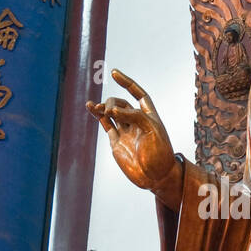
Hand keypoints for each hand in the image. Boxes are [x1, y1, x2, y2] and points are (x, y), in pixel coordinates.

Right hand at [87, 70, 180, 205]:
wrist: (157, 177)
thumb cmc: (160, 153)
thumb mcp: (152, 130)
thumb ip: (133, 116)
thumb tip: (111, 110)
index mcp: (149, 116)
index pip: (138, 94)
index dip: (127, 83)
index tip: (115, 73)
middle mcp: (136, 122)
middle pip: (121, 103)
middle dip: (113, 103)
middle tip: (110, 111)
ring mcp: (125, 131)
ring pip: (111, 113)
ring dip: (103, 107)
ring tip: (96, 107)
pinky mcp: (116, 142)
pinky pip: (105, 124)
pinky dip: (97, 115)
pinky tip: (90, 106)